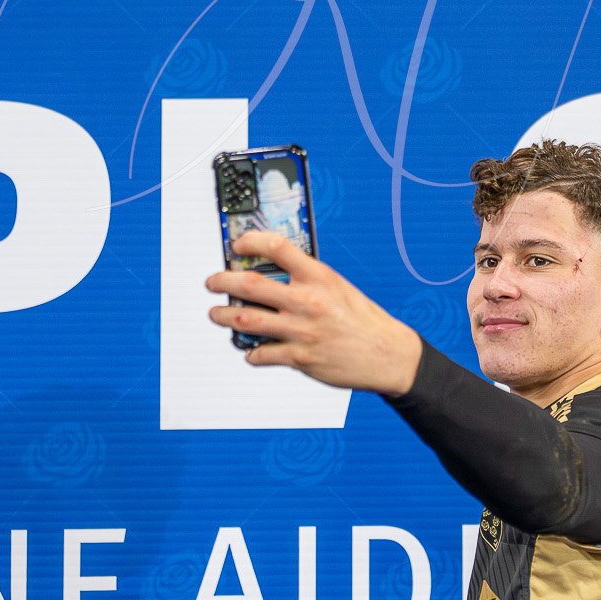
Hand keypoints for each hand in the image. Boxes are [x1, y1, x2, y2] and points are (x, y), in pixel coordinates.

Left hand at [206, 231, 423, 394]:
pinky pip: (262, 354)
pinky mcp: (299, 358)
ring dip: (224, 316)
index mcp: (319, 277)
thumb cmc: (363, 319)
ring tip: (217, 314)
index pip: (278, 247)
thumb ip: (308, 279)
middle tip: (213, 282)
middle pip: (250, 285)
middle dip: (222, 281)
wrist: (386, 353)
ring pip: (247, 320)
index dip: (252, 241)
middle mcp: (307, 301)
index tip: (238, 243)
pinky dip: (251, 353)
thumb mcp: (338, 286)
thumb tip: (275, 274)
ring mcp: (301, 331)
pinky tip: (251, 351)